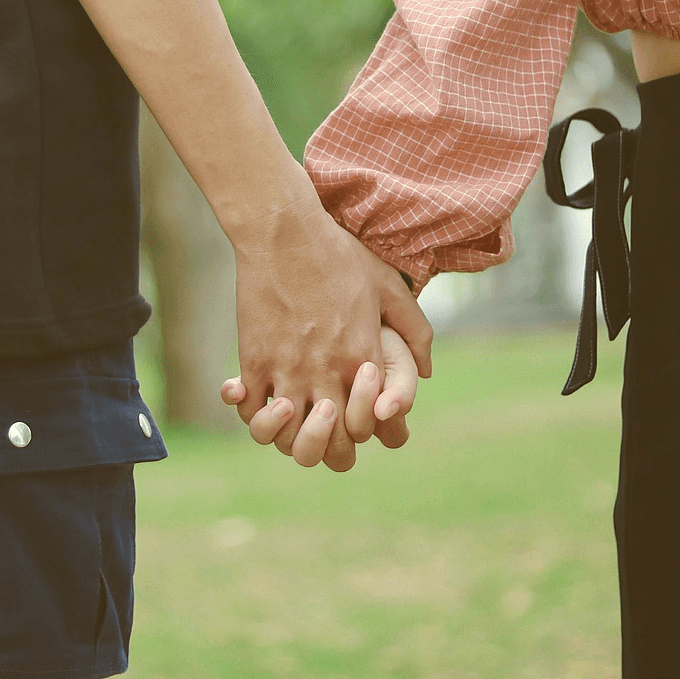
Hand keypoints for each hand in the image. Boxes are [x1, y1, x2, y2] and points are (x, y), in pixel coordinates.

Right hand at [227, 192, 432, 473]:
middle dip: (326, 446)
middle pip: (328, 445)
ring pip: (287, 437)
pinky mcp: (254, 359)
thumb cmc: (339, 254)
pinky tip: (255, 394)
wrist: (285, 232)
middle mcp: (327, 373)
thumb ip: (415, 330)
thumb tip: (429, 370)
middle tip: (320, 421)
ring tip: (289, 410)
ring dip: (288, 434)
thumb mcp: (389, 286)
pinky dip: (253, 413)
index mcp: (362, 359)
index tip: (352, 411)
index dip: (361, 432)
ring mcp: (288, 369)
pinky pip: (250, 409)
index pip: (368, 427)